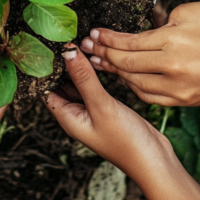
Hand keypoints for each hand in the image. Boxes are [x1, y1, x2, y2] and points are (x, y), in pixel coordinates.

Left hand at [43, 44, 172, 183]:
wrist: (155, 162)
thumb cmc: (126, 142)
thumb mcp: (101, 106)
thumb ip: (84, 78)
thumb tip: (67, 52)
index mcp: (67, 118)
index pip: (46, 89)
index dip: (45, 69)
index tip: (47, 45)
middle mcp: (76, 115)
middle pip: (61, 85)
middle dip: (61, 65)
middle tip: (62, 37)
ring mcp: (91, 112)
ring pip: (78, 85)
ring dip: (77, 68)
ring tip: (77, 43)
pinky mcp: (106, 109)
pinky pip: (93, 88)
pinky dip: (92, 75)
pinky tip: (96, 60)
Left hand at [80, 3, 199, 105]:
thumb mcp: (193, 11)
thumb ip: (163, 21)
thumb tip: (146, 28)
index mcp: (171, 42)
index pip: (127, 43)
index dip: (106, 39)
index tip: (92, 34)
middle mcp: (172, 69)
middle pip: (125, 65)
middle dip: (103, 56)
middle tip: (88, 48)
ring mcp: (179, 90)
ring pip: (135, 84)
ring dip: (116, 73)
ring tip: (102, 63)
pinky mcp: (187, 101)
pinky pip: (152, 97)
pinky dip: (136, 87)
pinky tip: (128, 78)